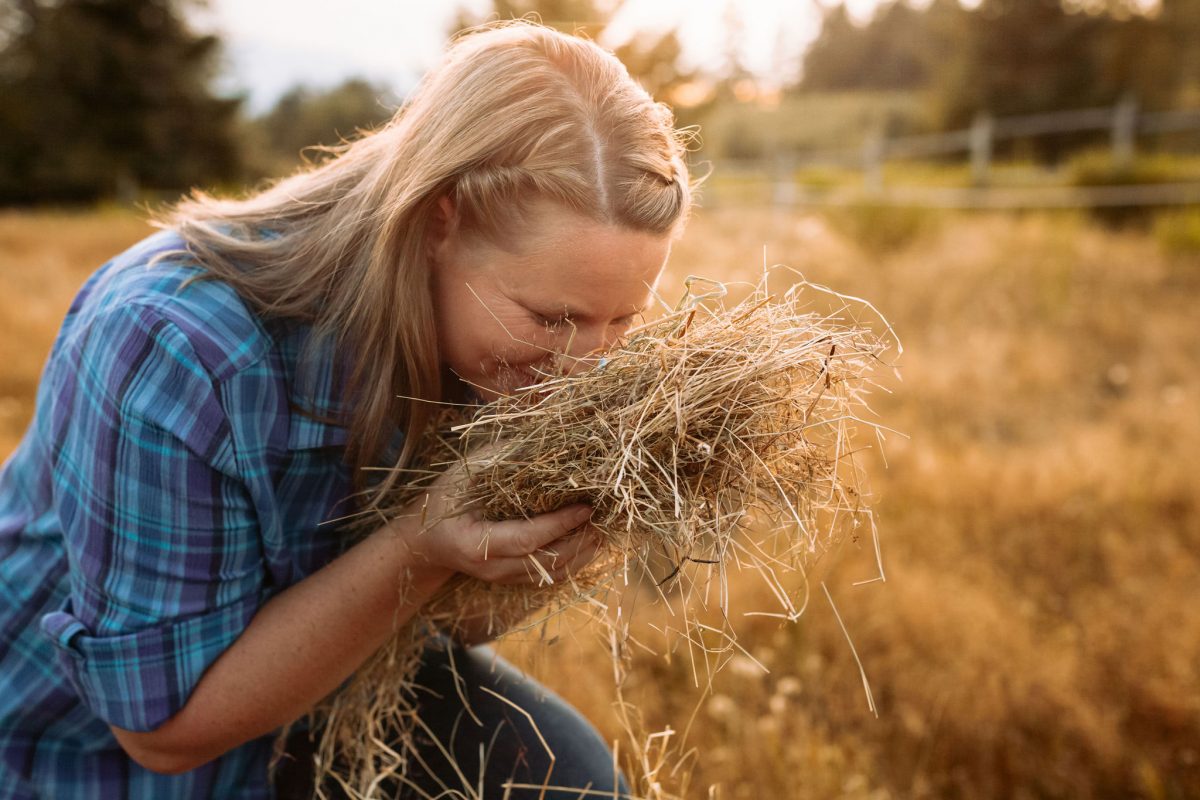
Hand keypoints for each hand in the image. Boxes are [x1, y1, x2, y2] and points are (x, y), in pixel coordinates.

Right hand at [396, 462, 602, 585]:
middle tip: (603, 517)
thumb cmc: (444, 500)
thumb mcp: (462, 475)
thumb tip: (538, 441)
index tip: (585, 506)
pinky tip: (588, 540)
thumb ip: (497, 459)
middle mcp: (492, 569)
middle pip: (547, 562)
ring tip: (602, 528)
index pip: (527, 539)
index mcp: (476, 544)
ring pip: (553, 574)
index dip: (559, 524)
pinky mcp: (513, 580)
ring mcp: (503, 579)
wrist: (425, 540)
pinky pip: (550, 575)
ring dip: (583, 553)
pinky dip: (574, 559)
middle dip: (580, 541)